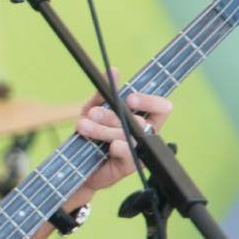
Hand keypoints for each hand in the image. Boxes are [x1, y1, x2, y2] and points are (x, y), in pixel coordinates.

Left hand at [67, 69, 172, 201]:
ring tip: (83, 127)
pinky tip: (110, 147)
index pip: (162, 108)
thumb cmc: (91, 134)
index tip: (129, 99)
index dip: (150, 101)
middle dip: (112, 116)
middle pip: (139, 121)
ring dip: (104, 130)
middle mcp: (145, 134)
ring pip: (130, 136)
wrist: (77, 163)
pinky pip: (130, 155)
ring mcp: (138, 151)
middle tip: (92, 113)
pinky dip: (120, 148)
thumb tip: (112, 71)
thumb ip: (103, 94)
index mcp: (143, 117)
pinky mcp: (129, 167)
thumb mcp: (92, 110)